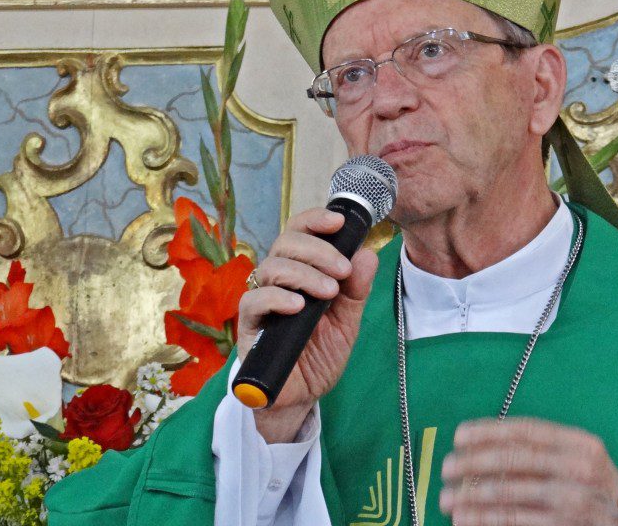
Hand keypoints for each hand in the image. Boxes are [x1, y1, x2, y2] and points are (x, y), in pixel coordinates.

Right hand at [236, 208, 377, 441]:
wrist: (303, 396)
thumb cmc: (320, 354)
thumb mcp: (348, 320)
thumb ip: (357, 289)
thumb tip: (368, 254)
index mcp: (301, 271)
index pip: (301, 233)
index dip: (316, 221)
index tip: (340, 222)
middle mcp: (278, 280)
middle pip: (285, 242)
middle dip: (318, 250)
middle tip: (342, 269)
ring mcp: (261, 300)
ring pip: (271, 267)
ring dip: (304, 273)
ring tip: (328, 292)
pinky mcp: (249, 325)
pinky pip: (254, 300)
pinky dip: (277, 298)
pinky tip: (299, 305)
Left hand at [440, 419, 617, 525]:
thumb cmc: (592, 488)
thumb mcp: (577, 461)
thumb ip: (540, 451)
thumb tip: (481, 446)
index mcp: (580, 444)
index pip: (527, 430)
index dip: (489, 431)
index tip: (459, 435)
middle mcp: (580, 469)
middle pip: (514, 459)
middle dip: (473, 463)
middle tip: (446, 468)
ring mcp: (575, 501)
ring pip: (510, 493)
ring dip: (472, 496)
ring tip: (447, 498)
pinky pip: (516, 521)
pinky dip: (486, 519)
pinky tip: (466, 519)